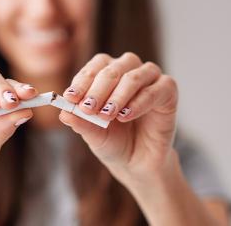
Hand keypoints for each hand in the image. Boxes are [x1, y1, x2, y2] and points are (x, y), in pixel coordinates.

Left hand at [59, 53, 177, 185]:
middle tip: (88, 107)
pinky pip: (156, 90)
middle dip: (98, 89)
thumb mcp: (92, 134)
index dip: (82, 81)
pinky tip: (126, 116)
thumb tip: (63, 113)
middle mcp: (129, 71)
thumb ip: (80, 122)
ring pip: (134, 77)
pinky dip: (139, 102)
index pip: (94, 68)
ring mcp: (150, 79)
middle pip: (113, 69)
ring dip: (118, 95)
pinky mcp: (168, 92)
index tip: (70, 97)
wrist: (137, 163)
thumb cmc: (113, 141)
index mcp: (107, 74)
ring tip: (107, 114)